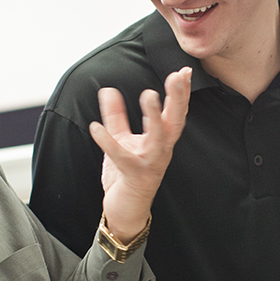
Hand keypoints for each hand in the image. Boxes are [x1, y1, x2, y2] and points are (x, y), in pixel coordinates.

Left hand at [90, 67, 191, 242]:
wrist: (126, 208)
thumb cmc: (128, 174)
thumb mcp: (121, 139)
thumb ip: (116, 115)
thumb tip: (108, 90)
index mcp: (161, 140)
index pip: (175, 112)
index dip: (180, 93)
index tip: (183, 72)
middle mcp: (161, 150)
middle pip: (175, 121)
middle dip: (178, 98)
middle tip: (177, 76)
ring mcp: (150, 163)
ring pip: (157, 138)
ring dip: (154, 116)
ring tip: (149, 94)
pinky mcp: (134, 175)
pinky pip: (121, 157)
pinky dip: (108, 142)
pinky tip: (95, 128)